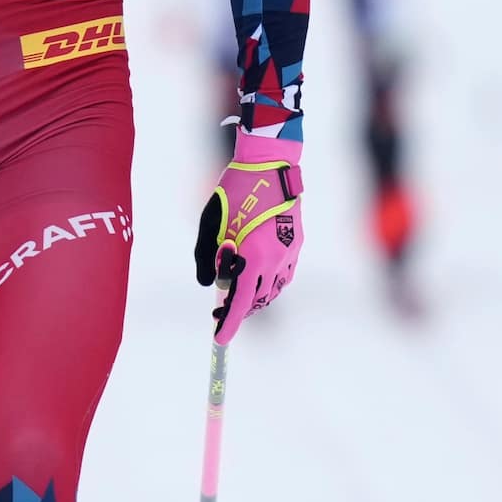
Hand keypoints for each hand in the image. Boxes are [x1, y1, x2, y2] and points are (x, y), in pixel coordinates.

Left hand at [194, 134, 302, 343]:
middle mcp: (276, 259)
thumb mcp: (209, 223)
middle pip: (257, 299)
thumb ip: (204, 257)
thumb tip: (208, 284)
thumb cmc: (235, 190)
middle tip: (218, 311)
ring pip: (273, 289)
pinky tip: (256, 277)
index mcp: (254, 256)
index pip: (241, 300)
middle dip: (239, 310)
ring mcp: (290, 252)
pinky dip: (269, 282)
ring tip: (236, 294)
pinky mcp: (296, 242)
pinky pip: (283, 274)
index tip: (219, 337)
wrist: (270, 164)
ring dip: (255, 297)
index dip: (230, 322)